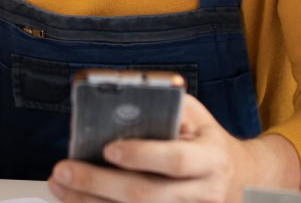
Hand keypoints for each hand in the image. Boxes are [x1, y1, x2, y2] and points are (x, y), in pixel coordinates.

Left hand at [47, 94, 299, 202]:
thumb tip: (119, 107)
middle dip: (98, 183)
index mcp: (211, 157)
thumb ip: (166, 108)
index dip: (143, 155)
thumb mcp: (197, 116)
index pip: (177, 160)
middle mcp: (203, 193)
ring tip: (61, 186)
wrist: (239, 179)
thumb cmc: (206, 141)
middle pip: (147, 195)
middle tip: (64, 170)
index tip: (108, 147)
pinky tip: (78, 202)